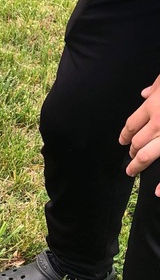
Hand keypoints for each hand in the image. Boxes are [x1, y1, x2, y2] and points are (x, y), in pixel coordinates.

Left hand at [119, 75, 159, 195]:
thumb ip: (157, 87)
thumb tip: (144, 93)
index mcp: (155, 105)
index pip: (132, 124)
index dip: (126, 134)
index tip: (123, 140)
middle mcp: (159, 123)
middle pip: (137, 141)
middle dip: (131, 149)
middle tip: (130, 154)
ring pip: (147, 155)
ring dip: (137, 164)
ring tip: (132, 170)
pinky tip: (158, 192)